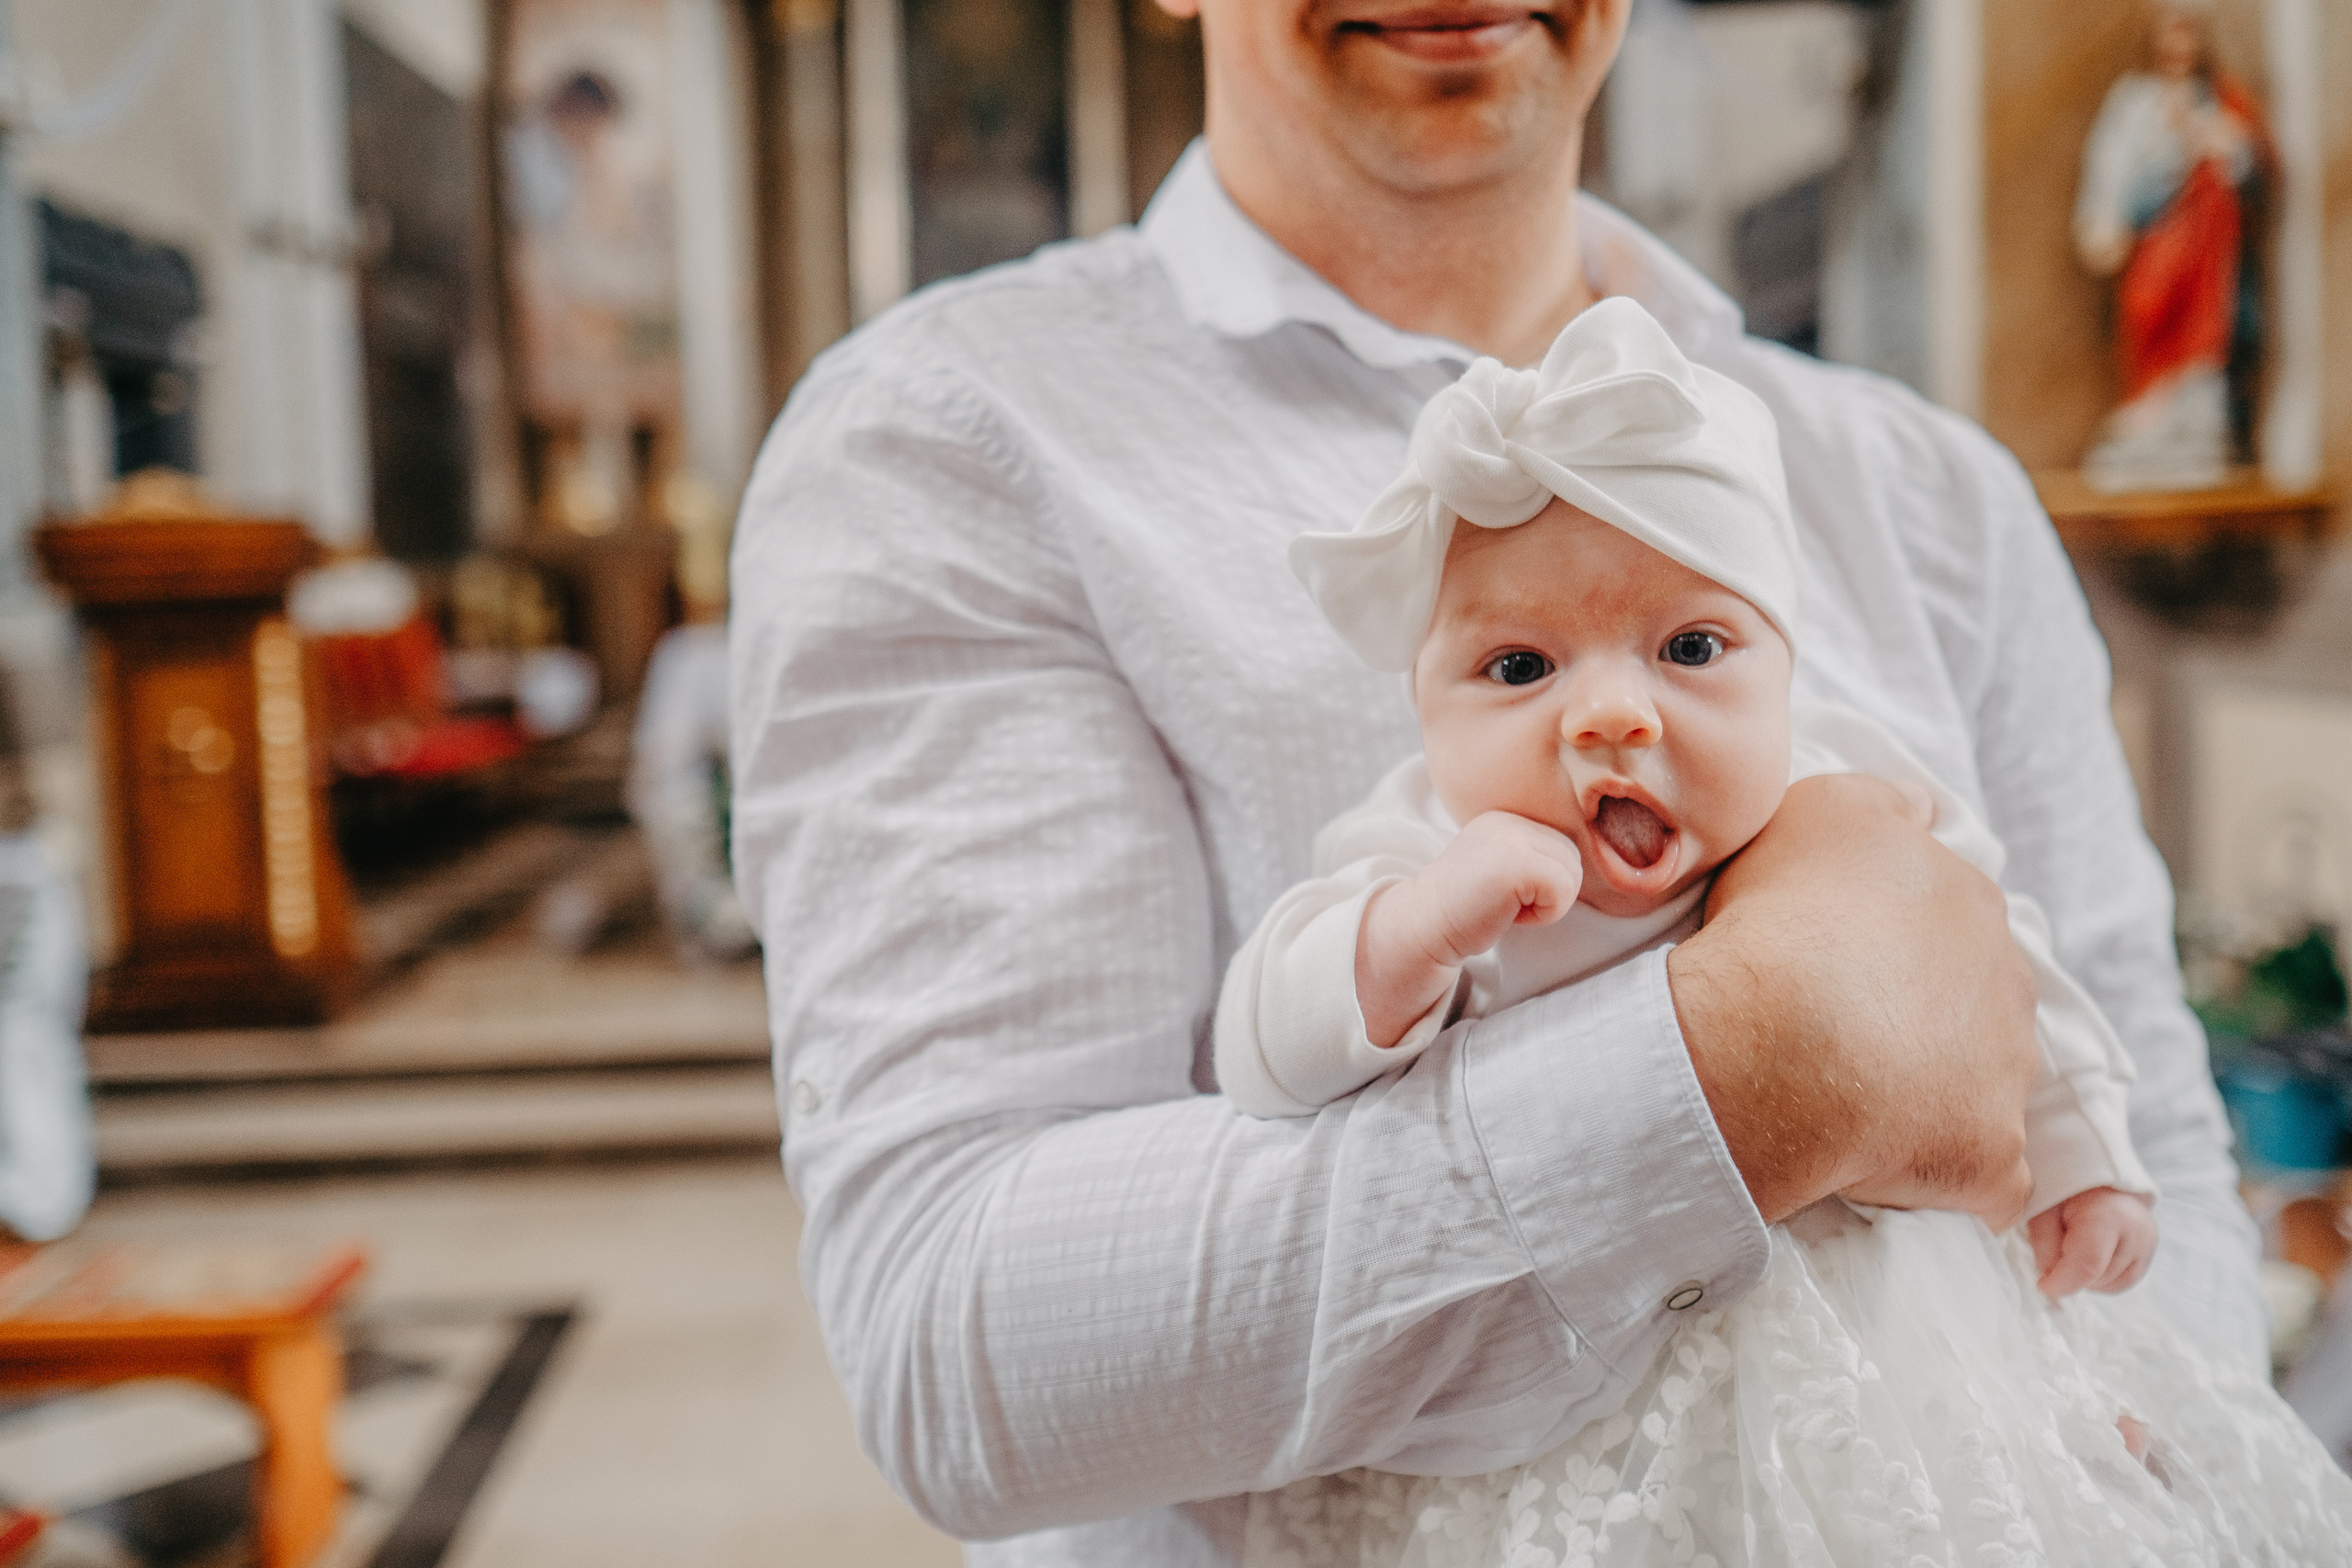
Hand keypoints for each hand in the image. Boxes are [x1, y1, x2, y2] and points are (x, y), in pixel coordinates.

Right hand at [1357, 811, 1582, 1047]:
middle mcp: (1509, 819)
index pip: (1560, 848)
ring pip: (1572, 875)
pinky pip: (1563, 892)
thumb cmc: (1465, 911)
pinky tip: (1507, 913)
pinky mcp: (1519, 862)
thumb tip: (1591, 867)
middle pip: (1572, 859)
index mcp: (1505, 818)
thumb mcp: (1498, 869)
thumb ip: (1530, 858)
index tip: (1501, 893)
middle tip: (1505, 903)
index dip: (1540, 883)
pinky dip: (1543, 914)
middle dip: (1548, 892)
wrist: (1424, 927)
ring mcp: (1513, 837)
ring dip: (1546, 904)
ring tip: (1505, 906)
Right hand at [1667, 774, 2039, 1225]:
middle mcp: (2008, 981)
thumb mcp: (1822, 808)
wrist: (1777, 1040)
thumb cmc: (1786, 919)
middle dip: (1923, 1015)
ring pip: (1983, 1083)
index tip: (1832, 960)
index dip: (1887, 940)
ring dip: (1934, 1093)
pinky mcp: (1994, 1159)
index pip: (1943, 916)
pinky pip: (1986, 1178)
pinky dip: (1948, 1178)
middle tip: (1837, 1033)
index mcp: (1968, 899)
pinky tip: (1886, 1173)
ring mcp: (2008, 1074)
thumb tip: (1920, 810)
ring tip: (1847, 1101)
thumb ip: (1881, 803)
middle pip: (1974, 999)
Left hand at [2028, 1187, 2156, 1297]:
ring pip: (2107, 1284)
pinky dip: (2099, 1278)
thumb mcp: (2043, 1209)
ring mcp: (2147, 1244)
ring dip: (2085, 1276)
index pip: (2088, 1264)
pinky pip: (2119, 1283)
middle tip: (2058, 1245)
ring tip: (2075, 1244)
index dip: (2063, 1282)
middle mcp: (2136, 1232)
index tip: (2043, 1285)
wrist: (2098, 1177)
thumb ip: (2045, 1245)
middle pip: (2096, 1277)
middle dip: (2070, 1273)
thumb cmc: (2067, 1190)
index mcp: (2108, 1215)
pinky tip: (2089, 1254)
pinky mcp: (2148, 1253)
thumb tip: (2050, 1278)